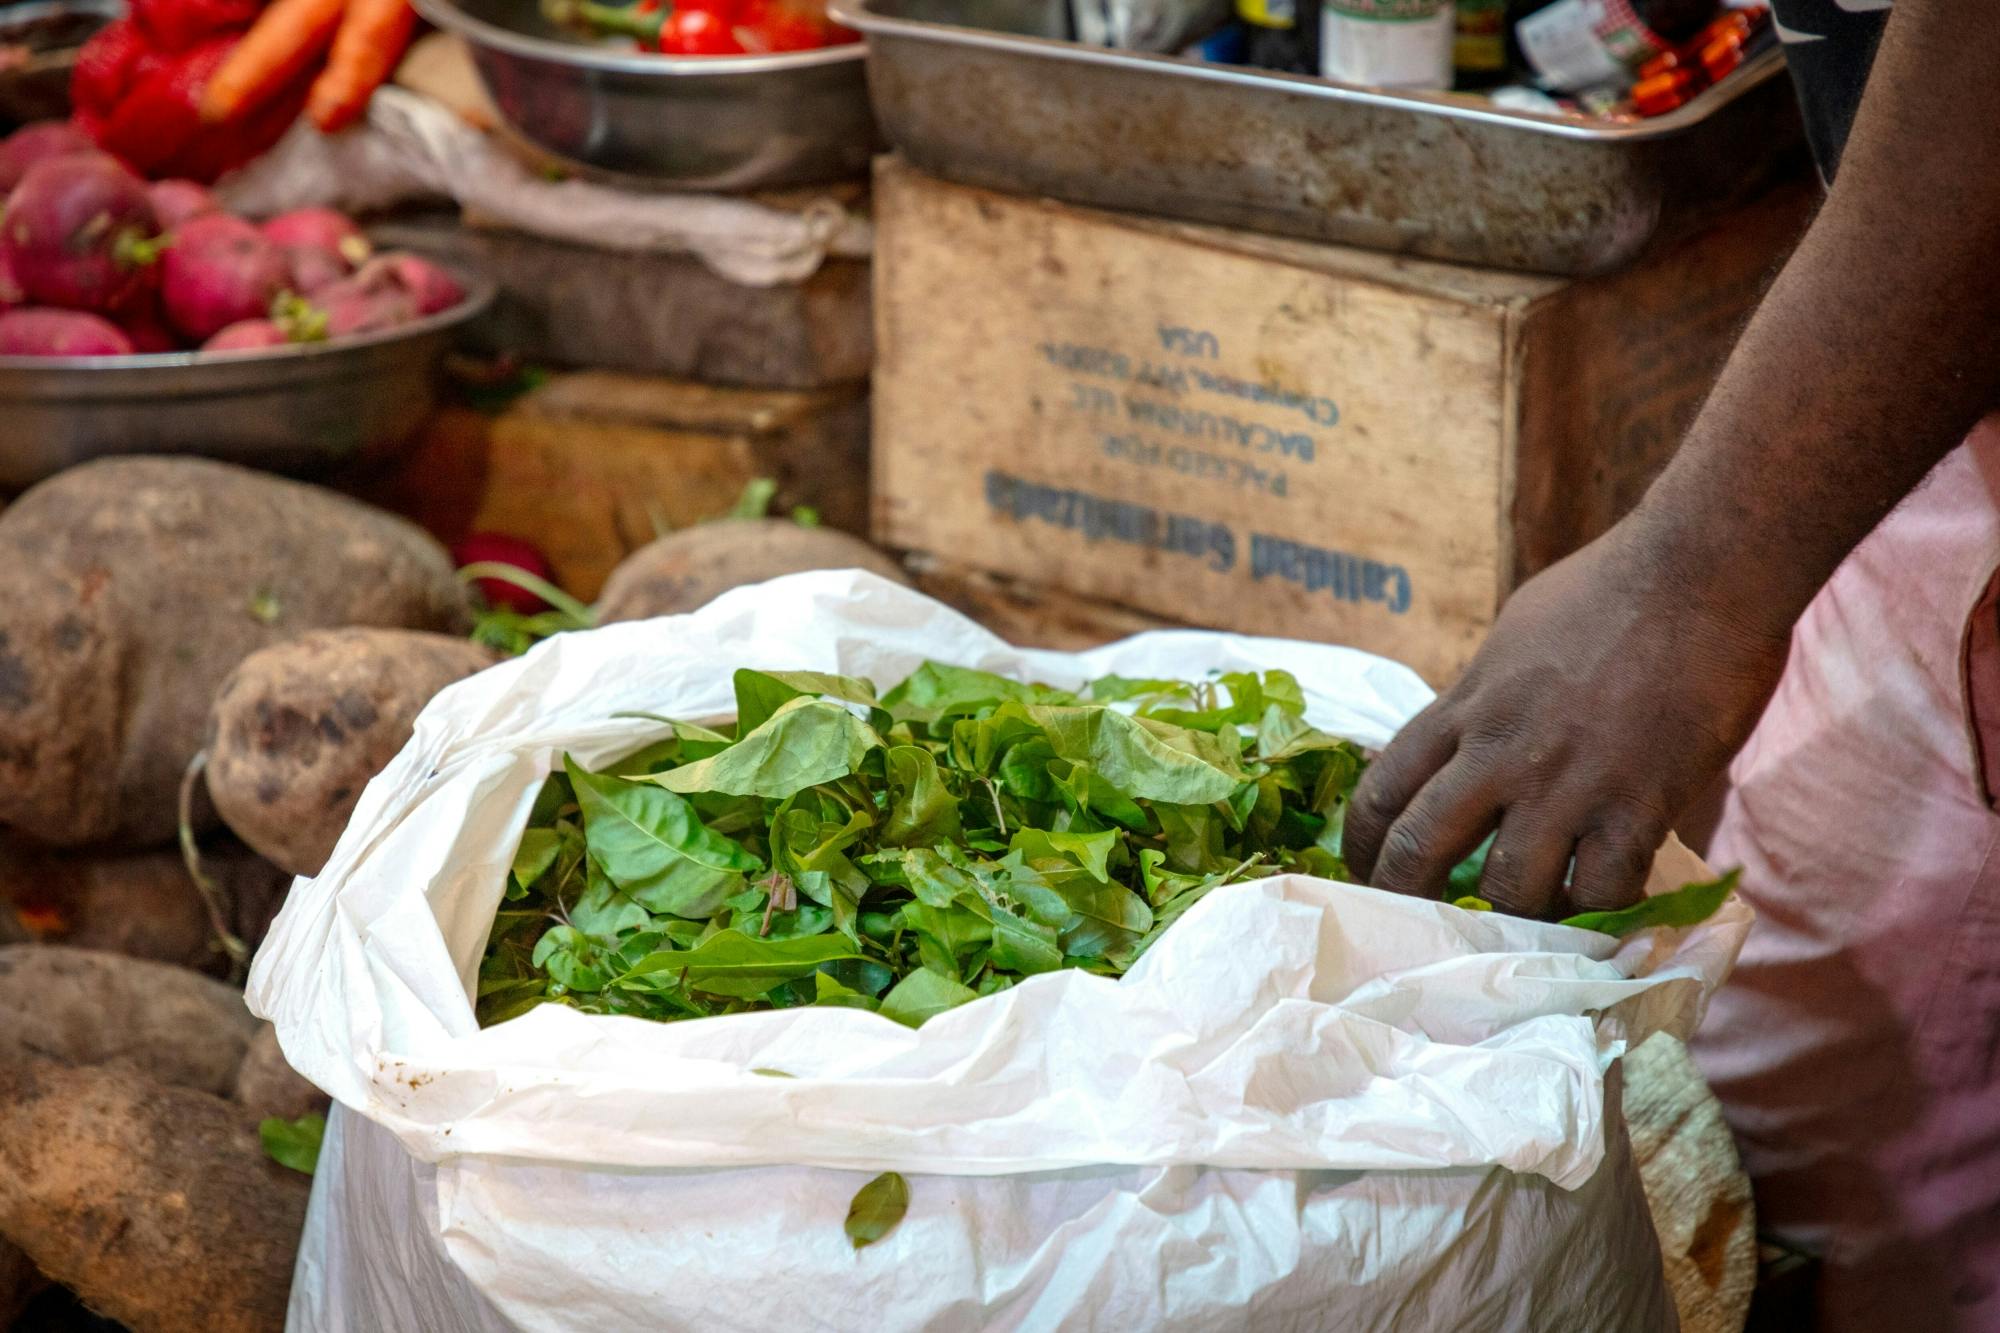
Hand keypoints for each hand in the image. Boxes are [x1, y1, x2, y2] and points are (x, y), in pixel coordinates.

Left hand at [1343, 517, 1792, 916]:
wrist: (1701, 570)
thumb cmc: (1610, 589)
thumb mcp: (1513, 637)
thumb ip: (1482, 696)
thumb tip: (1465, 737)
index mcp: (1465, 706)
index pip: (1381, 789)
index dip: (1362, 844)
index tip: (1365, 872)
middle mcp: (1500, 751)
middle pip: (1418, 850)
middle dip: (1407, 900)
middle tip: (1418, 928)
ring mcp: (1567, 783)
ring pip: (1509, 890)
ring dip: (1513, 919)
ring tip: (1524, 928)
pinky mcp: (1638, 805)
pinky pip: (1602, 891)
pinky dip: (1599, 913)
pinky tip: (1603, 909)